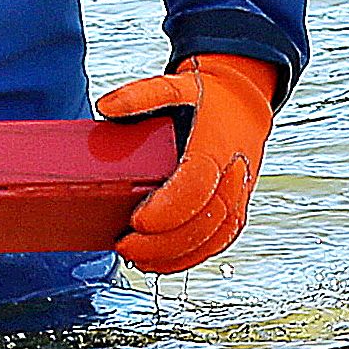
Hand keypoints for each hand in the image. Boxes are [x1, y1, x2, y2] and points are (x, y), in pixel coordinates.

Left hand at [94, 53, 279, 273]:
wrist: (243, 104)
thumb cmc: (205, 98)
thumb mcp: (175, 86)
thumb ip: (141, 96)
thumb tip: (106, 108)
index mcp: (217, 145)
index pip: (196, 186)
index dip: (168, 210)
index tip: (136, 220)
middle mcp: (233, 174)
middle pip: (205, 221)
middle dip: (163, 243)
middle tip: (126, 246)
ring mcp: (237, 194)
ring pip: (214, 238)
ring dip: (175, 256)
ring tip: (137, 259)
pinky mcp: (235, 209)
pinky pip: (219, 242)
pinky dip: (191, 258)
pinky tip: (160, 263)